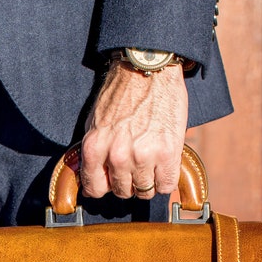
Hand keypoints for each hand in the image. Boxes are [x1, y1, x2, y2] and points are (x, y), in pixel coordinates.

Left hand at [80, 61, 187, 200]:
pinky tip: (164, 164)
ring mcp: (143, 157)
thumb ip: (95, 152)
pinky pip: (166, 185)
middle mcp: (117, 156)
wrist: (148, 70)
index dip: (105, 186)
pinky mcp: (167, 153)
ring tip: (151, 162)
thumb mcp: (96, 123)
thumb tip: (94, 177)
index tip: (111, 182)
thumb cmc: (122, 92)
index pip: (95, 188)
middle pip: (123, 191)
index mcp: (95, 148)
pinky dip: (166, 179)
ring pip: (145, 191)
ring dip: (149, 181)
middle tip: (135, 165)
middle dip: (129, 182)